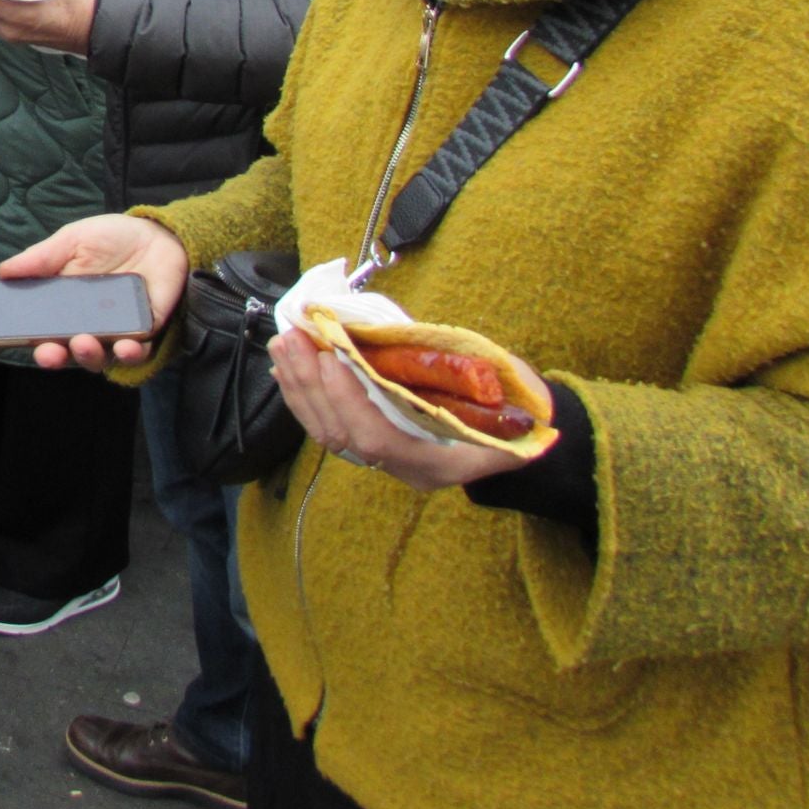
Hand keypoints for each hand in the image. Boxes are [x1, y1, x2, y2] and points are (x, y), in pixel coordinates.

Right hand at [0, 214, 189, 372]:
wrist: (159, 233)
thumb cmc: (111, 238)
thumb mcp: (72, 241)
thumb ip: (41, 258)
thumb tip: (2, 271)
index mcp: (64, 307)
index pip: (43, 332)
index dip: (31, 340)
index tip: (16, 340)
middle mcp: (88, 325)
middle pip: (67, 353)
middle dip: (57, 357)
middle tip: (51, 352)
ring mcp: (117, 331)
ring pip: (100, 357)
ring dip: (90, 356)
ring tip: (84, 343)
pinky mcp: (145, 331)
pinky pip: (137, 352)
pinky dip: (130, 353)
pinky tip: (125, 347)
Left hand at [266, 330, 547, 490]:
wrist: (525, 438)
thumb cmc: (522, 411)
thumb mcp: (513, 394)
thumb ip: (474, 374)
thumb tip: (414, 339)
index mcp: (440, 462)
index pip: (378, 440)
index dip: (349, 400)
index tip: (331, 358)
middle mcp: (406, 469)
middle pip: (342, 435)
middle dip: (312, 385)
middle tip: (294, 339)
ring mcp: (388, 462)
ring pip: (328, 431)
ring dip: (301, 385)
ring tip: (283, 343)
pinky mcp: (373, 444)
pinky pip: (329, 426)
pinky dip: (305, 394)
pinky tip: (288, 366)